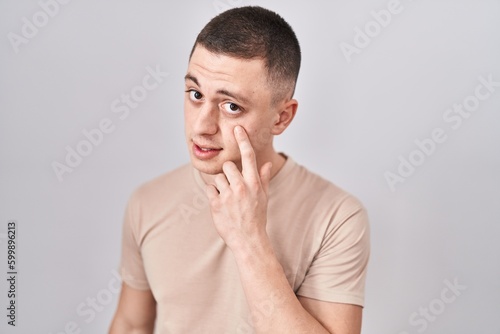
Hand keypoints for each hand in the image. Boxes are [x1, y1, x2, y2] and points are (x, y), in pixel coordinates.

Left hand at [206, 125, 272, 250]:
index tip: (238, 129)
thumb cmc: (257, 218)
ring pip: (218, 178)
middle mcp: (241, 186)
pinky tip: (221, 205)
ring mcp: (228, 195)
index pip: (248, 156)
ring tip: (228, 199)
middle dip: (228, 173)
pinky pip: (210, 189)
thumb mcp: (264, 197)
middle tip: (233, 187)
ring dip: (221, 185)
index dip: (243, 140)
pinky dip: (214, 195)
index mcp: (254, 183)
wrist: (248, 240)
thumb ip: (263, 179)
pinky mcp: (215, 204)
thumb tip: (266, 164)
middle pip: (228, 166)